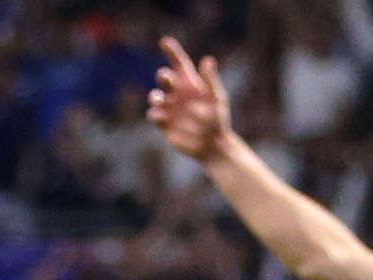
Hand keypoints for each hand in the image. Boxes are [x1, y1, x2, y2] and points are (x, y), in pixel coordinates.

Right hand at [147, 37, 232, 161]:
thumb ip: (210, 81)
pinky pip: (154, 115)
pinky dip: (154, 114)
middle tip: (167, 77)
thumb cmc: (218, 120)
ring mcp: (170, 108)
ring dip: (154, 95)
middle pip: (164, 78)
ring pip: (155, 96)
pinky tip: (159, 115)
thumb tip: (208, 60)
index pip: (179, 63)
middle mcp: (178, 93)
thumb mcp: (217, 99)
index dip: (172, 51)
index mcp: (190, 84)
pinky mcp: (165, 123)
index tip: (165, 42)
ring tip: (159, 98)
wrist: (213, 145)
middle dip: (163, 76)